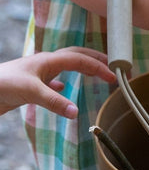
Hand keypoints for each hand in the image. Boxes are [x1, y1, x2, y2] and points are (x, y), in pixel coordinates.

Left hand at [0, 47, 115, 118]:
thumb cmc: (3, 84)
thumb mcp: (31, 92)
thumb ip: (55, 102)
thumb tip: (77, 113)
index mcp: (49, 60)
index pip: (82, 60)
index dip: (100, 67)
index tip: (115, 77)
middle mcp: (46, 64)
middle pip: (77, 56)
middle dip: (96, 59)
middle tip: (112, 66)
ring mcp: (38, 73)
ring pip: (65, 66)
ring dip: (82, 67)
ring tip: (94, 73)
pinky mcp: (30, 84)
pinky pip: (51, 79)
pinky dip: (62, 82)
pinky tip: (63, 88)